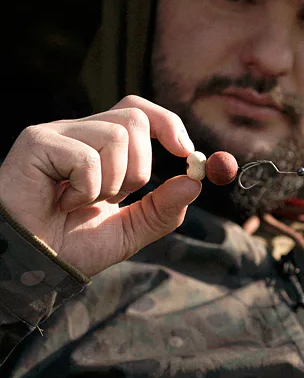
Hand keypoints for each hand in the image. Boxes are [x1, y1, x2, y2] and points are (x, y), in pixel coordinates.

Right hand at [0, 96, 201, 276]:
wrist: (33, 265)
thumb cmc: (73, 244)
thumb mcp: (131, 229)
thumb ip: (163, 208)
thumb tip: (195, 182)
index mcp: (102, 146)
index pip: (140, 111)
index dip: (168, 124)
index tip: (186, 152)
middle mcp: (80, 132)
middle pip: (135, 116)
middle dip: (140, 166)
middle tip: (117, 196)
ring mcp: (57, 133)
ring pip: (115, 135)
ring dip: (111, 182)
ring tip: (84, 202)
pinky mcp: (37, 142)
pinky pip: (86, 156)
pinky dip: (85, 189)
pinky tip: (63, 203)